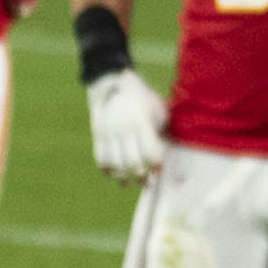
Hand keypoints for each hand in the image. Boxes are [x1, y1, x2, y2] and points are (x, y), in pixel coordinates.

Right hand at [86, 67, 167, 181]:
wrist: (112, 83)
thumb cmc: (142, 99)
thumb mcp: (157, 108)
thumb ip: (163, 130)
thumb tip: (169, 154)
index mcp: (142, 121)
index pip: (151, 152)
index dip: (156, 166)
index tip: (159, 173)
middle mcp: (125, 128)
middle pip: (133, 161)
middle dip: (140, 177)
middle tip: (146, 184)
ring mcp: (109, 132)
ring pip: (115, 163)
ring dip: (122, 177)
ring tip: (127, 183)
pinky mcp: (98, 134)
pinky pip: (100, 157)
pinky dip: (106, 169)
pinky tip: (112, 175)